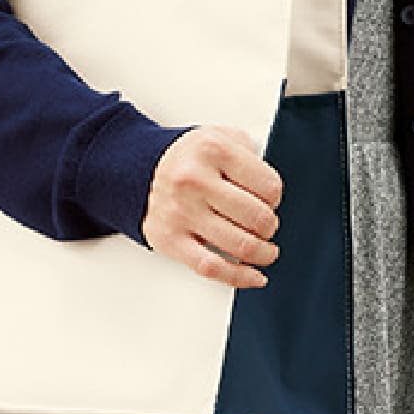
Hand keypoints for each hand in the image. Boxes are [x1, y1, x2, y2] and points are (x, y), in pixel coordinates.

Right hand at [141, 125, 282, 288]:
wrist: (138, 169)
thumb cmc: (188, 158)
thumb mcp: (221, 136)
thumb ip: (251, 154)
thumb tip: (272, 190)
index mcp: (212, 151)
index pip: (269, 187)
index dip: (275, 197)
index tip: (268, 200)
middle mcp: (194, 181)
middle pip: (258, 218)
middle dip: (270, 226)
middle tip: (265, 225)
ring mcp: (181, 212)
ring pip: (241, 246)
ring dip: (263, 253)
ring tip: (265, 250)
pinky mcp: (170, 240)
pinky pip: (213, 268)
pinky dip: (239, 277)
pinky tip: (254, 276)